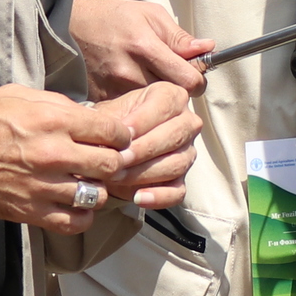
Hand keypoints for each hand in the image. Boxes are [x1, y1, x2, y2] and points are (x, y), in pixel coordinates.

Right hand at [0, 88, 172, 232]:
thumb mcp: (20, 95)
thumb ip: (58, 105)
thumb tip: (87, 114)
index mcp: (53, 120)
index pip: (113, 132)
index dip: (121, 135)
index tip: (117, 138)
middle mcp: (52, 154)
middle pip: (111, 164)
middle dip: (114, 162)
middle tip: (107, 161)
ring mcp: (42, 186)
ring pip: (96, 195)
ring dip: (97, 189)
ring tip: (88, 182)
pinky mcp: (30, 211)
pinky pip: (74, 222)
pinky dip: (81, 215)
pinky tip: (76, 204)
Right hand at [73, 0, 209, 97]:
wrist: (70, 28)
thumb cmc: (112, 18)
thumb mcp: (150, 15)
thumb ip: (179, 37)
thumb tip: (206, 49)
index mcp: (145, 48)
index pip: (189, 81)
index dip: (197, 79)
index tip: (194, 74)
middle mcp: (129, 73)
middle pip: (173, 98)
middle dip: (179, 90)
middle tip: (171, 77)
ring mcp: (114, 90)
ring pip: (154, 109)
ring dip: (158, 99)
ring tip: (150, 81)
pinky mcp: (102, 101)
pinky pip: (132, 112)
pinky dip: (138, 105)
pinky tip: (133, 89)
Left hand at [95, 83, 200, 209]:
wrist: (108, 147)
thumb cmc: (110, 125)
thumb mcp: (108, 115)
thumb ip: (111, 123)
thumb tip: (111, 141)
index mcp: (171, 97)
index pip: (165, 106)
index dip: (143, 121)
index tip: (121, 133)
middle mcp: (186, 122)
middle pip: (174, 136)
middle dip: (143, 149)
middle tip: (118, 158)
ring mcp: (187, 152)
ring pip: (176, 164)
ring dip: (145, 172)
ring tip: (118, 176)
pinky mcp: (182, 180)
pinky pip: (177, 192)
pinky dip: (159, 197)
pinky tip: (138, 198)